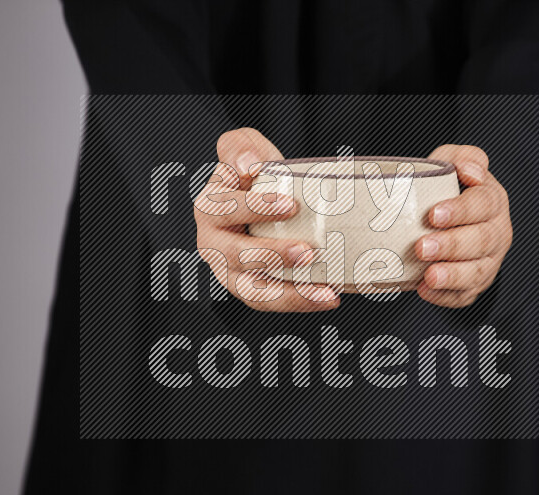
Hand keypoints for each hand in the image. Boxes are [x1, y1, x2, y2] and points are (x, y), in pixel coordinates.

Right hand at [194, 128, 339, 311]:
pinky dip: (300, 303)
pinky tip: (329, 297)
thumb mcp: (242, 149)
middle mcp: (214, 246)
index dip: (255, 208)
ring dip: (289, 294)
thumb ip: (239, 147)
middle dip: (272, 256)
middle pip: (237, 257)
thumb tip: (250, 165)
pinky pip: (273, 303)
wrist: (263, 203)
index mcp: (209, 210)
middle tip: (307, 251)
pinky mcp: (252, 290)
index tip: (290, 205)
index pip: (225, 210)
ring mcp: (231, 273)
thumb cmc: (253, 176)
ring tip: (324, 292)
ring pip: (253, 292)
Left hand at [415, 145, 511, 307]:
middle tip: (422, 247)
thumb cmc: (449, 191)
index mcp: (492, 201)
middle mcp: (496, 232)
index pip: (483, 203)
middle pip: (482, 240)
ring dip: (452, 275)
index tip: (434, 214)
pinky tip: (425, 290)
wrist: (452, 221)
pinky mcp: (475, 284)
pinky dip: (446, 296)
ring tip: (429, 276)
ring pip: (478, 271)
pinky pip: (466, 295)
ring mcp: (488, 261)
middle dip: (451, 245)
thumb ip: (461, 157)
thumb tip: (469, 169)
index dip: (460, 210)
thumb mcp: (453, 164)